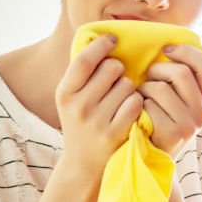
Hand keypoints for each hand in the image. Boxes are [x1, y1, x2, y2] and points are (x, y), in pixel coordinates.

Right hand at [55, 34, 143, 175]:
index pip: (84, 60)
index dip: (101, 45)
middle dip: (119, 70)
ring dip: (129, 88)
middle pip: (111, 69)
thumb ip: (82, 73)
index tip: (112, 39)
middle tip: (116, 80)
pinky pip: (135, 103)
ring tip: (120, 100)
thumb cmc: (82, 122)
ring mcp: (96, 121)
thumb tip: (98, 36)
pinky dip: (137, 103)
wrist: (84, 164)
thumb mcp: (72, 99)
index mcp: (64, 93)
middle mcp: (77, 107)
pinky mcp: (115, 133)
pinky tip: (130, 110)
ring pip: (127, 85)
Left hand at [137, 44, 201, 157]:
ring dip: (144, 88)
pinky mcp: (172, 134)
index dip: (186, 52)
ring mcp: (190, 124)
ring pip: (160, 88)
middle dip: (157, 70)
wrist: (150, 155)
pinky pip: (148, 105)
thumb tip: (168, 44)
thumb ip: (182, 78)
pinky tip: (138, 113)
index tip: (166, 50)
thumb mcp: (178, 98)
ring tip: (141, 97)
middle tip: (147, 77)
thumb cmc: (159, 117)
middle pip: (181, 73)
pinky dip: (138, 105)